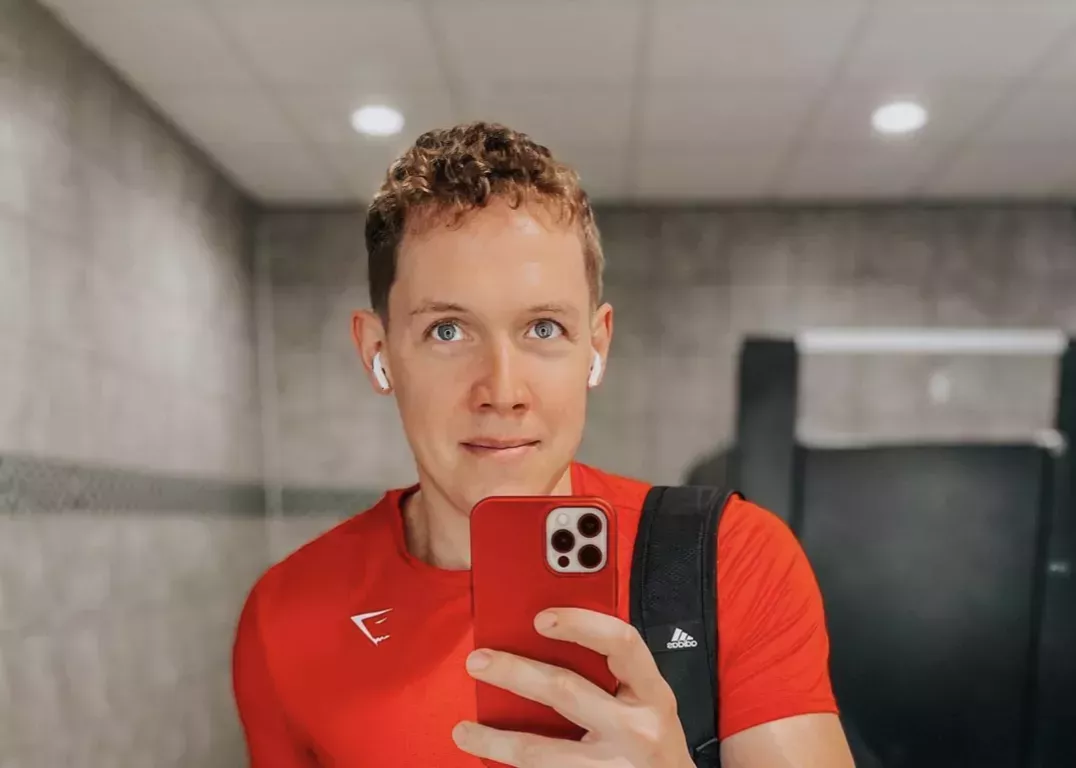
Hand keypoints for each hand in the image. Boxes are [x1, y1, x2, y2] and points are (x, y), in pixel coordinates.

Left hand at [452, 608, 693, 766]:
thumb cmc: (654, 744)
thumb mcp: (646, 703)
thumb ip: (615, 674)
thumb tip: (551, 638)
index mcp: (652, 694)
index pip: (621, 643)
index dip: (580, 624)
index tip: (541, 618)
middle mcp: (638, 729)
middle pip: (565, 691)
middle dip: (515, 672)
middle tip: (479, 662)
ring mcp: (615, 767)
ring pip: (542, 751)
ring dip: (496, 740)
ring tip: (464, 730)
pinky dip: (512, 767)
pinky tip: (490, 760)